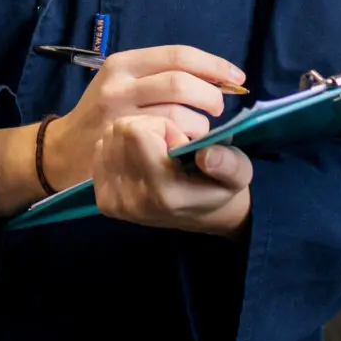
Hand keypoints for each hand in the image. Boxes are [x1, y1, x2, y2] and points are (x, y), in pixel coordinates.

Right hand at [43, 43, 243, 191]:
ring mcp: (121, 117)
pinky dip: (188, 143)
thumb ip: (160, 77)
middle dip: (210, 95)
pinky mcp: (125, 145)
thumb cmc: (103, 114)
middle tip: (218, 108)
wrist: (63, 152)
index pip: (178, 56)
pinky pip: (169, 141)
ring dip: (201, 125)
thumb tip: (214, 77)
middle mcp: (120, 84)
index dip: (213, 66)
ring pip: (178, 115)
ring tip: (201, 132)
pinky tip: (188, 147)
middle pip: (181, 83)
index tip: (237, 78)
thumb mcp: (123, 83)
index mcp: (124, 63)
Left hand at [92, 112, 252, 235]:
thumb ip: (229, 164)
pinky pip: (102, 150)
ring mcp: (114, 202)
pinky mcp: (103, 199)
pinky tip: (140, 159)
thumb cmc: (219, 185)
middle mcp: (132, 201)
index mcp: (164, 194)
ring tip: (156, 152)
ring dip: (134, 135)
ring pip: (109, 136)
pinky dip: (121, 146)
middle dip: (148, 126)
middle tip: (168, 144)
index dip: (163, 125)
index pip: (137, 132)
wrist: (200, 214)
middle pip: (120, 129)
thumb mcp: (239, 173)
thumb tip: (206, 155)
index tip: (181, 140)